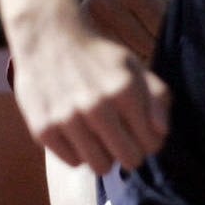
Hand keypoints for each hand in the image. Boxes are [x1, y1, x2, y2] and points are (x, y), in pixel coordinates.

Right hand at [10, 17, 169, 173]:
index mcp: (124, 90)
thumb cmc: (97, 56)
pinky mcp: (43, 128)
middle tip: (118, 137)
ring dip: (102, 154)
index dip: (148, 140)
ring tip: (95, 135)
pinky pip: (73, 162)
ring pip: (101, 167)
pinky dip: (76, 152)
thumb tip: (161, 132)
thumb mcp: (134, 66)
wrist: (48, 36)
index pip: (152, 144)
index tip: (138, 131)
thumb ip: (157, 97)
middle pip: (129, 160)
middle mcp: (96, 107)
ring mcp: (67, 119)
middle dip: (128, 151)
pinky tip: (74, 132)